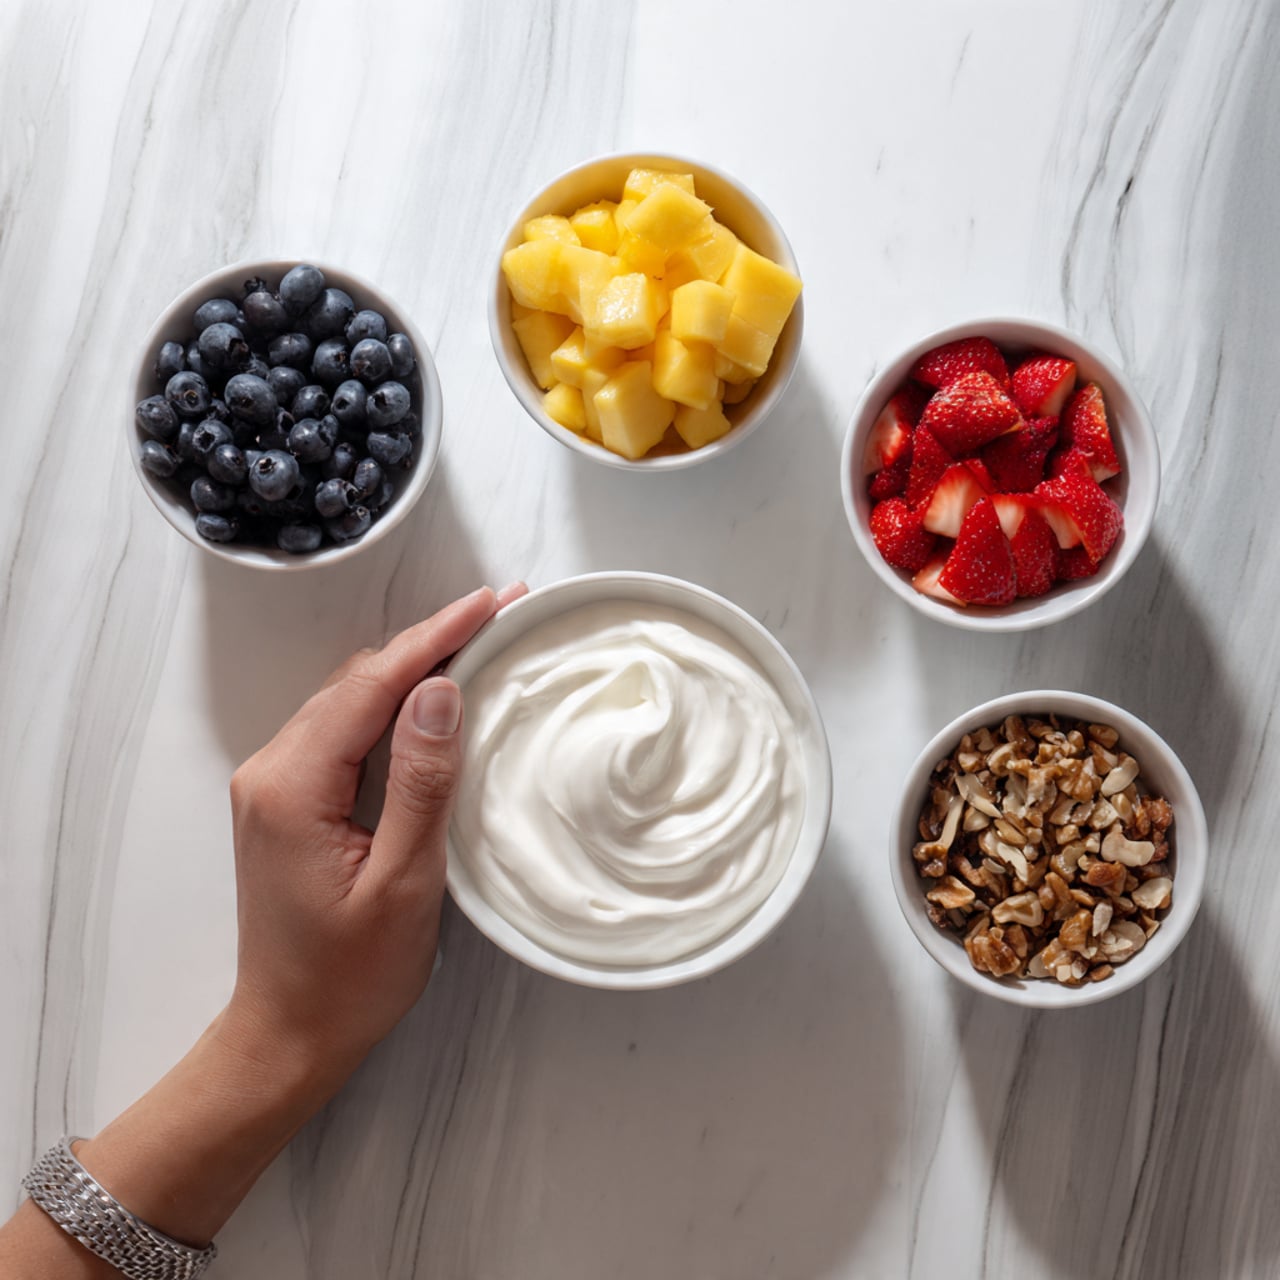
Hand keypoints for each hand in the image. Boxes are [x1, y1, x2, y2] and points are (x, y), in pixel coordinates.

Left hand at [220, 582, 525, 1088]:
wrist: (289, 1035)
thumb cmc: (351, 975)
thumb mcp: (403, 881)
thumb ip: (420, 781)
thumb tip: (440, 690)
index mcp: (292, 784)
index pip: (371, 684)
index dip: (436, 636)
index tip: (493, 601)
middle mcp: (271, 770)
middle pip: (357, 681)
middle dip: (429, 644)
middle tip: (501, 617)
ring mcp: (273, 784)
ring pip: (350, 700)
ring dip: (411, 671)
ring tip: (479, 645)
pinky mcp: (286, 801)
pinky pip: (343, 731)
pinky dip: (391, 707)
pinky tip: (432, 702)